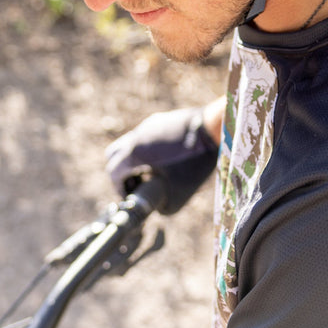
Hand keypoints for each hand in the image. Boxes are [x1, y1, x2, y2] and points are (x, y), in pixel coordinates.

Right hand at [104, 106, 218, 214]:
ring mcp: (149, 125)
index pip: (113, 172)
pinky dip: (148, 150)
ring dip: (135, 160)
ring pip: (131, 144)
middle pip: (114, 154)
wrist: (215, 129)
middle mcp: (137, 135)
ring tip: (153, 173)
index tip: (130, 196)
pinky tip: (167, 160)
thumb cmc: (196, 163)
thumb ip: (162, 206)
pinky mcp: (161, 120)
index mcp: (135, 152)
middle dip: (121, 173)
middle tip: (136, 185)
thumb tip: (156, 208)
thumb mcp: (179, 194)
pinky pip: (146, 136)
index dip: (118, 188)